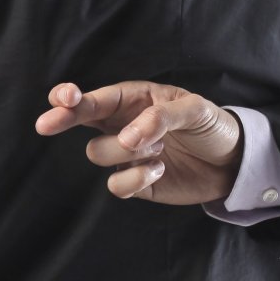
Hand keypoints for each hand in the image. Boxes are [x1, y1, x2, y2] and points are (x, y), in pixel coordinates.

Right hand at [34, 80, 243, 204]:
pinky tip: (159, 170)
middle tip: (46, 125)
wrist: (233, 163)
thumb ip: (160, 117)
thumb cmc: (212, 125)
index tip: (64, 99)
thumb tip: (127, 138)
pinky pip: (116, 184)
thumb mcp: (195, 109)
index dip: (71, 96)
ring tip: (159, 147)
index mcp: (133, 100)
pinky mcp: (134, 182)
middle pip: (78, 120)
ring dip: (125, 152)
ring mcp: (125, 154)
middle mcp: (121, 124)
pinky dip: (136, 178)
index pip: (95, 96)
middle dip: (61, 119)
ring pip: (97, 154)